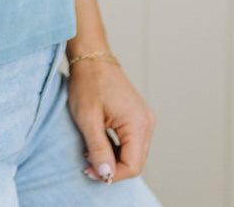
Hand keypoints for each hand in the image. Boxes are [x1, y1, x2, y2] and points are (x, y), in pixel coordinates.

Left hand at [66, 58, 156, 183]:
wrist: (91, 58)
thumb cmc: (88, 83)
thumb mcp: (88, 119)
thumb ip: (98, 149)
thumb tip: (106, 175)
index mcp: (138, 123)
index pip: (132, 166)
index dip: (111, 174)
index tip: (88, 170)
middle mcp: (147, 122)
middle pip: (135, 162)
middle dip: (112, 168)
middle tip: (87, 163)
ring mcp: (144, 119)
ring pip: (133, 154)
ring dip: (113, 159)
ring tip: (91, 151)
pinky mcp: (138, 117)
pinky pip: (131, 142)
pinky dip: (116, 148)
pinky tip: (99, 142)